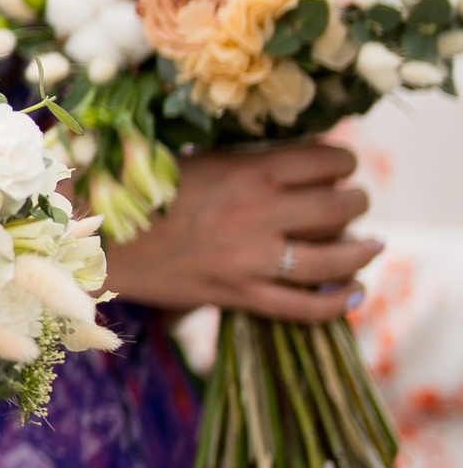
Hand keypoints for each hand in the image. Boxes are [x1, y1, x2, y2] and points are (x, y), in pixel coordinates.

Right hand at [110, 137, 377, 321]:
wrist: (97, 237)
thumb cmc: (141, 190)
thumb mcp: (197, 160)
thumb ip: (246, 163)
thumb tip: (294, 164)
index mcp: (249, 170)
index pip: (328, 161)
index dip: (343, 162)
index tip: (340, 166)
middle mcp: (260, 213)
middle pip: (341, 206)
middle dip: (356, 202)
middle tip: (352, 203)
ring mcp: (252, 259)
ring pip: (335, 258)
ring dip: (362, 250)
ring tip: (370, 245)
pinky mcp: (240, 295)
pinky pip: (305, 307)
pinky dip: (337, 302)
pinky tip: (352, 292)